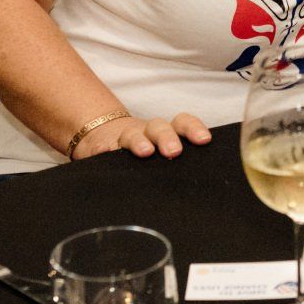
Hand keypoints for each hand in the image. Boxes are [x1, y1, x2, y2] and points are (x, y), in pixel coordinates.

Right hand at [77, 112, 212, 159]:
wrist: (102, 137)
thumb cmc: (142, 150)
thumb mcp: (160, 153)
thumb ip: (177, 162)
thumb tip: (203, 179)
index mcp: (164, 134)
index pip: (182, 124)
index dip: (193, 128)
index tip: (204, 140)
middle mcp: (145, 132)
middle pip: (159, 127)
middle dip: (167, 137)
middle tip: (174, 151)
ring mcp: (122, 139)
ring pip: (132, 135)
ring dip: (139, 141)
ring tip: (145, 152)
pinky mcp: (100, 148)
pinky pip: (101, 149)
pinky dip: (103, 151)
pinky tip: (104, 155)